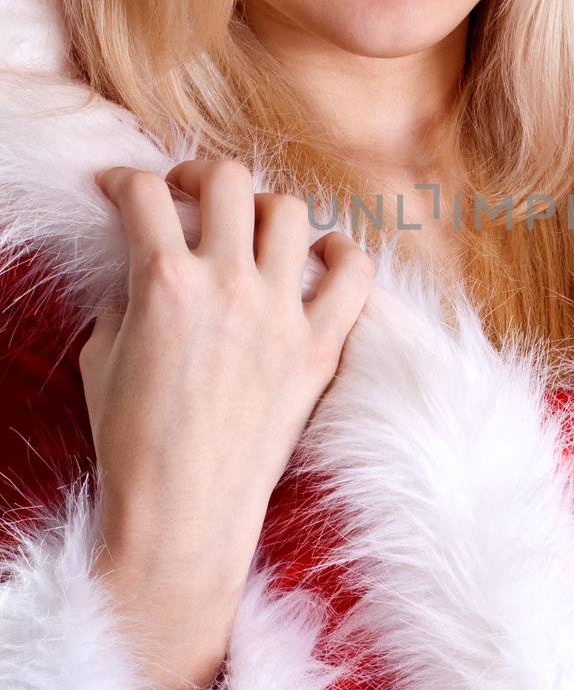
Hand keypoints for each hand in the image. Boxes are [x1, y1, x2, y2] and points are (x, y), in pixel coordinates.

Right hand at [78, 157, 374, 689]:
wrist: (183, 515)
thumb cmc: (132, 443)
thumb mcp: (102, 357)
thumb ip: (127, 296)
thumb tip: (144, 265)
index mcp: (164, 284)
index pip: (144, 194)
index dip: (123, 181)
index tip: (120, 191)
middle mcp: (228, 286)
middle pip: (227, 179)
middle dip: (198, 174)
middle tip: (186, 195)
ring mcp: (282, 314)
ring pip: (290, 211)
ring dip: (263, 208)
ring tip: (248, 229)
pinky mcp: (320, 348)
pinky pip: (356, 274)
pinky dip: (343, 252)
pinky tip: (323, 254)